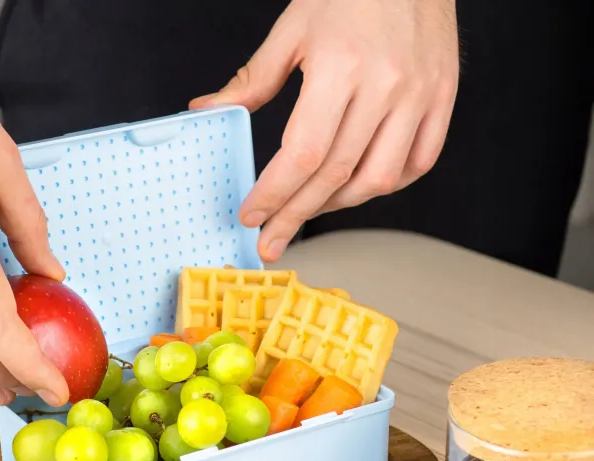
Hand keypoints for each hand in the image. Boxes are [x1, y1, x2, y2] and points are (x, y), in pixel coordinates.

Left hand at [191, 0, 458, 262]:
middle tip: (270, 242)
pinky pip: (417, 164)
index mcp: (341, 66)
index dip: (274, 193)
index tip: (252, 216)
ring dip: (336, 205)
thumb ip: (252, 79)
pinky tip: (356, 189)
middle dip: (295, 216)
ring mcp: (420, 96)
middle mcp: (385, 87)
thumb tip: (208, 111)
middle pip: (334, 176)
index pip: (303, 153)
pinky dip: (385, 185)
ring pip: (376, 180)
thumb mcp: (293, 28)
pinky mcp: (443, 98)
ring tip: (307, 211)